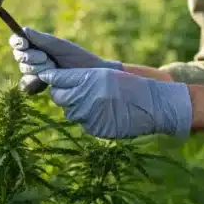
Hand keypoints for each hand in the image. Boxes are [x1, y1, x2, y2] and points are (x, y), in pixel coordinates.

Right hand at [9, 28, 122, 75]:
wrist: (89, 75)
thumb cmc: (77, 57)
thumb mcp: (59, 46)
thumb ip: (41, 39)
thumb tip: (23, 30)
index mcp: (36, 44)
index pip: (17, 42)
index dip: (17, 42)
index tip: (24, 43)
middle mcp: (33, 57)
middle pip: (19, 56)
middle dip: (31, 57)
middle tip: (47, 59)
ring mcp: (35, 72)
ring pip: (23, 70)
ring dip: (36, 69)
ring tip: (53, 69)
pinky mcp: (38, 86)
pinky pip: (26, 86)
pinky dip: (32, 83)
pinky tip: (43, 83)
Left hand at [36, 67, 192, 138]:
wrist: (154, 105)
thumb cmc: (130, 85)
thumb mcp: (106, 74)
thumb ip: (81, 78)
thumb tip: (54, 81)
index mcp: (89, 79)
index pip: (58, 79)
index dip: (53, 78)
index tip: (49, 77)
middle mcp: (86, 97)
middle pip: (58, 97)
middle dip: (62, 94)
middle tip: (75, 92)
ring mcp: (90, 115)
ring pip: (70, 112)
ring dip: (76, 108)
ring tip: (94, 103)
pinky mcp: (96, 129)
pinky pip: (83, 124)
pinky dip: (88, 119)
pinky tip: (103, 114)